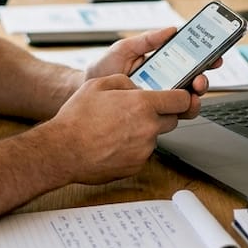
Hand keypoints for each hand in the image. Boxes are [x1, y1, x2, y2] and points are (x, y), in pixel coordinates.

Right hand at [44, 73, 193, 183]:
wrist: (64, 150)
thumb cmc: (77, 118)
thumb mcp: (98, 84)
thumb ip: (125, 82)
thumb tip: (135, 88)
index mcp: (142, 105)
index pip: (182, 100)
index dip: (183, 96)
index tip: (179, 97)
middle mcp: (148, 128)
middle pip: (173, 119)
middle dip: (161, 113)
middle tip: (139, 110)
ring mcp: (144, 149)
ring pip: (155, 136)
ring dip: (144, 130)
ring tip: (117, 127)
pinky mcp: (137, 165)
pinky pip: (142, 152)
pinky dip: (133, 147)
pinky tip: (113, 142)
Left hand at [84, 28, 217, 115]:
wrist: (82, 92)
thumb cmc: (102, 70)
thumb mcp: (123, 49)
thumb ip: (146, 40)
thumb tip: (171, 30)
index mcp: (160, 65)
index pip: (188, 61)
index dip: (205, 58)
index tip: (214, 55)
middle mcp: (163, 83)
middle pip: (193, 82)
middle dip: (203, 79)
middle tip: (200, 78)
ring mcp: (158, 100)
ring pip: (187, 101)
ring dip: (195, 96)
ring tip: (192, 91)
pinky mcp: (151, 115)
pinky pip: (173, 115)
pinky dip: (182, 111)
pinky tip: (179, 106)